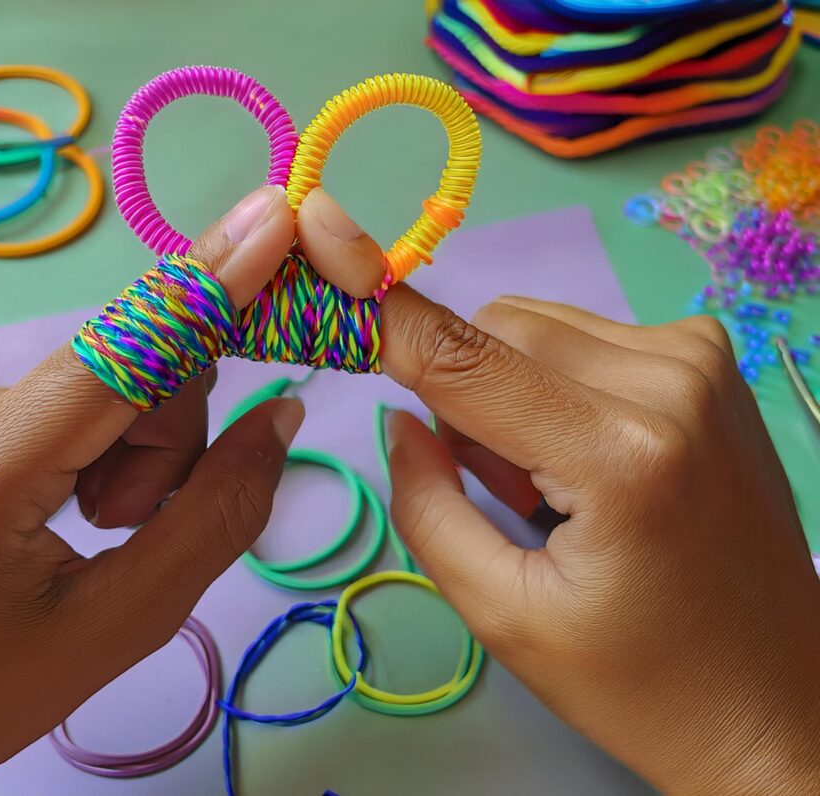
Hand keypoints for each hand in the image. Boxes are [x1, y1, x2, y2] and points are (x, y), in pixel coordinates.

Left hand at [0, 185, 304, 795]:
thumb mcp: (120, 626)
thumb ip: (213, 516)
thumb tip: (278, 415)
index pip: (116, 357)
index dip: (204, 287)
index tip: (275, 215)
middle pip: (121, 372)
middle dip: (162, 442)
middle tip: (131, 527)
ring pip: (97, 386)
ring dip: (130, 451)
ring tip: (94, 531)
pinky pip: (61, 402)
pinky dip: (93, 448)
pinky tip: (63, 513)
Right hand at [298, 192, 819, 792]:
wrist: (772, 700)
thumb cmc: (636, 680)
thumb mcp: (504, 614)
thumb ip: (429, 506)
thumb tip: (399, 416)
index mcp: (619, 454)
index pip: (461, 358)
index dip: (380, 311)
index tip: (313, 252)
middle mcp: (669, 378)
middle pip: (495, 328)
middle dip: (461, 392)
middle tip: (498, 484)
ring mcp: (700, 357)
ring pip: (536, 326)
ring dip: (508, 387)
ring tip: (555, 482)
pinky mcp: (710, 357)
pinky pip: (584, 336)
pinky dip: (556, 383)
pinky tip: (593, 458)